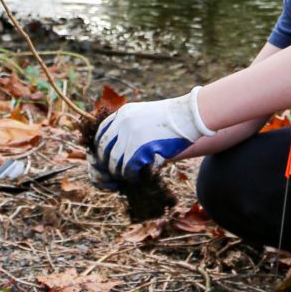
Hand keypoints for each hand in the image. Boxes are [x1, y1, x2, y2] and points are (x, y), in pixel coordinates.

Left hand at [89, 90, 209, 187]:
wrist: (190, 115)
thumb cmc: (173, 118)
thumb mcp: (146, 114)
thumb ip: (131, 126)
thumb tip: (120, 150)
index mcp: (123, 113)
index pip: (101, 132)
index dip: (100, 148)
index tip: (104, 158)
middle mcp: (123, 122)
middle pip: (103, 148)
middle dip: (106, 163)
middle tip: (111, 173)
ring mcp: (131, 135)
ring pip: (114, 161)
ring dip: (118, 172)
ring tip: (126, 177)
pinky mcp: (140, 148)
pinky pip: (128, 168)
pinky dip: (130, 176)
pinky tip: (136, 178)